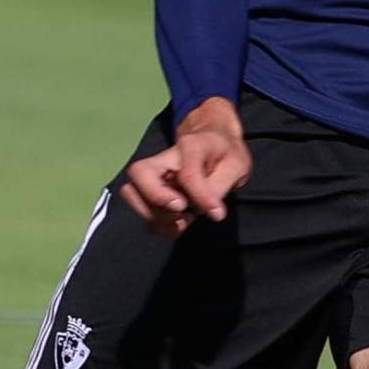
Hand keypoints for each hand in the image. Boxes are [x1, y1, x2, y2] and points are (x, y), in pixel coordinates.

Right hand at [116, 97, 251, 238]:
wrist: (214, 144)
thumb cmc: (226, 153)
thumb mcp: (236, 166)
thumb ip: (221, 187)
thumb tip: (211, 213)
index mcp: (190, 146)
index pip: (187, 174)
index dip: (200, 197)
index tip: (216, 213)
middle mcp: (164, 157)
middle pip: (138, 173)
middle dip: (155, 199)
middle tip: (182, 212)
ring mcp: (152, 174)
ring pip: (132, 193)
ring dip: (155, 216)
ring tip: (183, 220)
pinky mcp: (148, 190)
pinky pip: (141, 210)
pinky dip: (158, 224)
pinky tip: (179, 223)